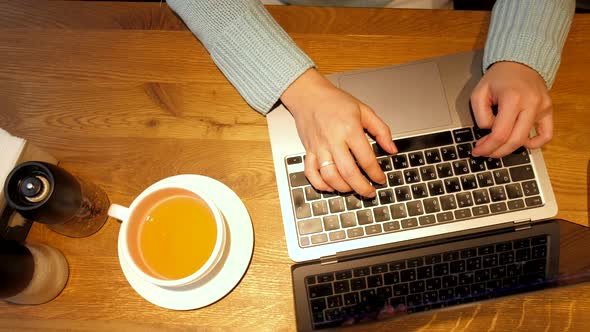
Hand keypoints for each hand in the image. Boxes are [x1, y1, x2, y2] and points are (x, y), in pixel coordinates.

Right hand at [280, 69, 396, 197]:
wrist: (308, 95)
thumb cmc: (335, 101)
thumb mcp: (364, 110)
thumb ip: (381, 130)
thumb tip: (392, 148)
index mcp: (349, 129)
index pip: (366, 158)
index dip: (375, 173)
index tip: (380, 179)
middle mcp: (333, 140)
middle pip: (348, 172)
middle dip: (361, 187)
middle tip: (370, 192)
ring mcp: (318, 147)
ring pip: (329, 176)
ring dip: (342, 188)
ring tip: (352, 189)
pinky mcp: (308, 151)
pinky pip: (310, 173)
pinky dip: (320, 184)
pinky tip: (330, 186)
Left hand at [470, 61, 552, 157]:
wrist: (519, 63)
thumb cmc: (498, 78)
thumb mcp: (479, 92)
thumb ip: (480, 115)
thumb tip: (488, 131)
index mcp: (512, 99)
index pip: (500, 134)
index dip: (487, 147)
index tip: (477, 151)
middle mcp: (531, 104)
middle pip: (515, 141)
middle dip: (497, 151)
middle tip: (485, 153)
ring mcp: (542, 108)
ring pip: (528, 140)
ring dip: (510, 149)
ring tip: (498, 146)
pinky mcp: (548, 110)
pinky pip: (547, 134)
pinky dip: (535, 143)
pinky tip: (522, 142)